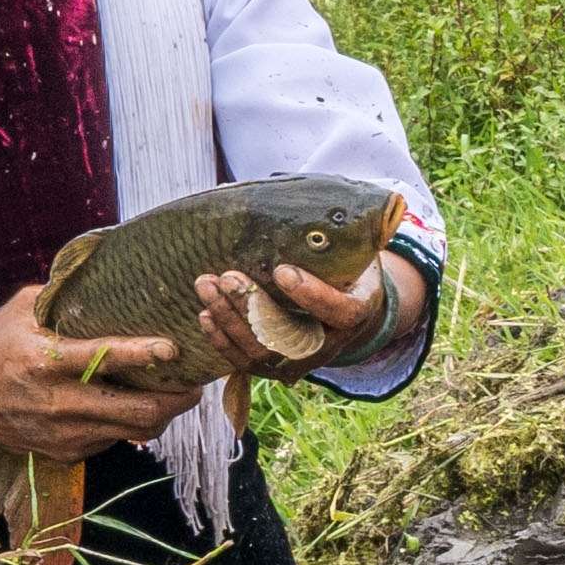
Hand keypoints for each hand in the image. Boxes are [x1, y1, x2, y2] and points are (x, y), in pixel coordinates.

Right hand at [0, 281, 201, 457]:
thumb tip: (106, 267)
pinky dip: (134, 426)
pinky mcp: (67, 452)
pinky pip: (116, 441)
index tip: (174, 347)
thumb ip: (64, 294)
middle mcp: (58, 402)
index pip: (104, 359)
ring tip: (178, 394)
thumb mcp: (22, 310)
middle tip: (196, 382)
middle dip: (177, 398)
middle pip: (137, 410)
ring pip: (135, 431)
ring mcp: (65, 432)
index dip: (144, 354)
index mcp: (46, 361)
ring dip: (163, 414)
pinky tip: (139, 406)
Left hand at [204, 251, 409, 378]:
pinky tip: (206, 314)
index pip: (339, 311)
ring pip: (261, 352)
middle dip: (252, 306)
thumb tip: (304, 197)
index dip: (311, 294)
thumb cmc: (345, 267)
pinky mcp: (276, 366)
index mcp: (358, 312)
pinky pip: (245, 363)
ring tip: (207, 285)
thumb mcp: (354, 249)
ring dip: (229, 319)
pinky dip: (222, 340)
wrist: (344, 305)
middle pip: (290, 337)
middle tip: (228, 276)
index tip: (281, 270)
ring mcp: (302, 360)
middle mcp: (331, 344)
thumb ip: (337, 233)